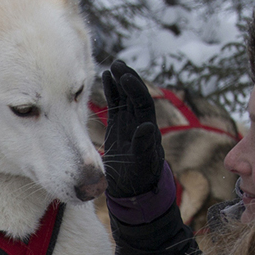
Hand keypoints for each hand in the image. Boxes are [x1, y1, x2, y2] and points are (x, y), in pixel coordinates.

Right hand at [99, 60, 163, 198]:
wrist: (133, 189)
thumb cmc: (138, 179)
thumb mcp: (142, 164)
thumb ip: (144, 146)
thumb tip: (147, 128)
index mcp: (148, 129)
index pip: (143, 103)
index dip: (136, 89)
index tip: (125, 78)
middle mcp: (140, 122)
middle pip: (136, 95)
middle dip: (128, 79)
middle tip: (118, 65)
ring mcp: (130, 122)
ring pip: (126, 96)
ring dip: (120, 81)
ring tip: (112, 66)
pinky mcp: (120, 125)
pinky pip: (117, 104)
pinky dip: (113, 90)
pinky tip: (106, 77)